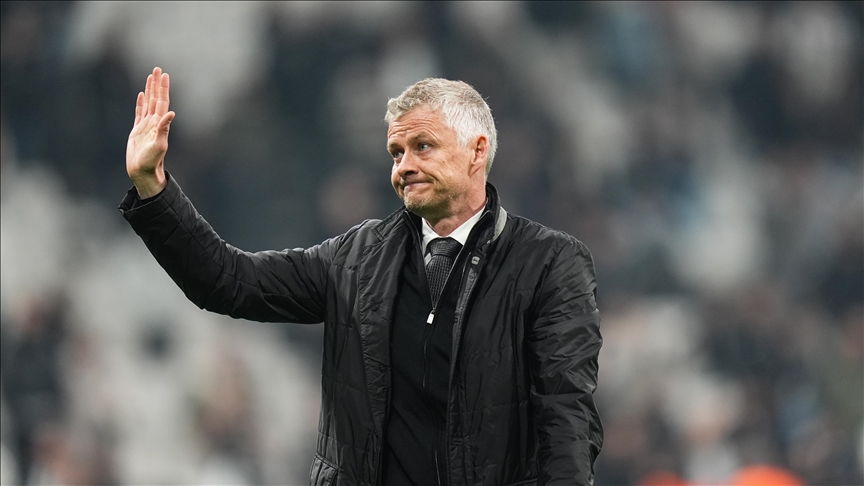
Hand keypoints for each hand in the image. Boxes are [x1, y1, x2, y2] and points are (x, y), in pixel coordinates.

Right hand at [126, 67, 174, 197]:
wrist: (143, 173)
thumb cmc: (152, 162)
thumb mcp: (159, 145)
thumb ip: (164, 128)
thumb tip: (171, 113)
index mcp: (159, 124)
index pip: (161, 101)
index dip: (162, 88)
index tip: (163, 74)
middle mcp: (153, 122)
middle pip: (155, 99)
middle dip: (156, 84)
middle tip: (157, 69)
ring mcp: (145, 126)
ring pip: (147, 103)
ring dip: (149, 90)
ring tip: (150, 77)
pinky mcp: (137, 131)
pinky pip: (139, 112)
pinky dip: (140, 103)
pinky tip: (141, 95)